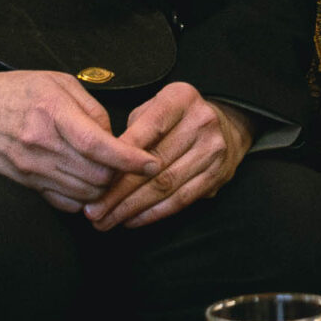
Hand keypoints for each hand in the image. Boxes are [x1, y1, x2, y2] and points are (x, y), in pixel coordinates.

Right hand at [0, 70, 157, 209]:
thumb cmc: (14, 91)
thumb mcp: (56, 82)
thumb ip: (90, 108)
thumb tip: (113, 136)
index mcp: (53, 113)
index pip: (99, 145)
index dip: (130, 158)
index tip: (151, 162)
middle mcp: (43, 145)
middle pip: (98, 176)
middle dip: (121, 174)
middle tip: (128, 162)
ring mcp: (33, 169)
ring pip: (85, 193)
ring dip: (104, 187)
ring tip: (108, 171)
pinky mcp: (27, 184)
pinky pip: (65, 203)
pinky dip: (83, 198)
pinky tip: (85, 182)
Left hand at [88, 84, 254, 229]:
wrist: (227, 126)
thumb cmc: (176, 118)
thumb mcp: (154, 108)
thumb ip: (132, 131)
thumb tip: (104, 165)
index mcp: (181, 98)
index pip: (147, 130)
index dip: (120, 157)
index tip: (94, 179)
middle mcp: (201, 122)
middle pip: (153, 164)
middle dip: (118, 192)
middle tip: (93, 211)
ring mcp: (213, 150)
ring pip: (165, 186)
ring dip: (131, 208)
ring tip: (106, 221)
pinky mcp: (217, 175)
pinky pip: (181, 200)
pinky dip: (153, 214)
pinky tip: (131, 220)